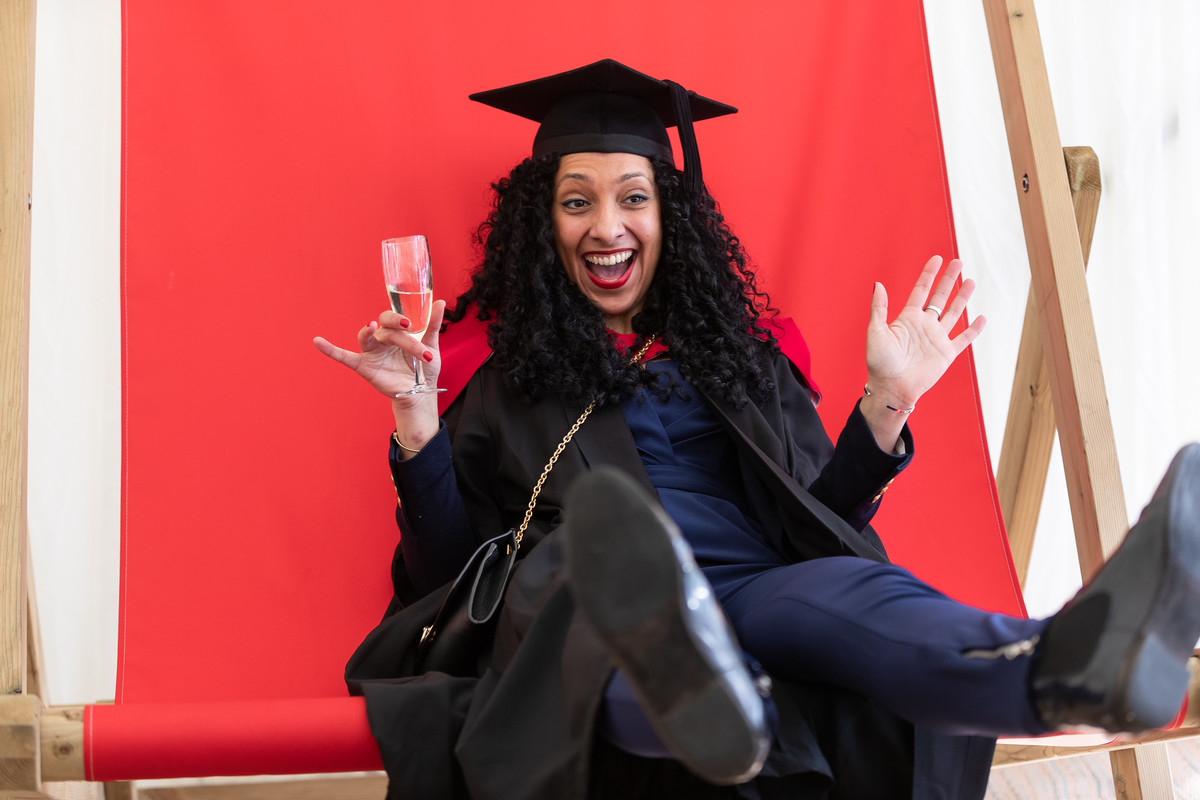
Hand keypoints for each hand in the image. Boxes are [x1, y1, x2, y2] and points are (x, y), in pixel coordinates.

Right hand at [313, 299, 446, 401]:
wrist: (421, 393)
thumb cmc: (424, 368)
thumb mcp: (432, 345)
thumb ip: (433, 324)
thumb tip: (440, 302)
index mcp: (398, 332)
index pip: (396, 319)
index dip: (401, 319)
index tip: (411, 324)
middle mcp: (383, 338)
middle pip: (386, 328)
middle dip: (399, 333)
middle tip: (408, 331)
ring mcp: (372, 352)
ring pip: (368, 337)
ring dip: (370, 332)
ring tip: (372, 326)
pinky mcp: (364, 366)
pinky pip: (344, 356)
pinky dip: (330, 350)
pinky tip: (317, 341)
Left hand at [864, 255, 985, 410]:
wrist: (892, 387)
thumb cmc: (880, 362)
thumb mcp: (876, 331)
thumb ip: (879, 308)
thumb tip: (878, 284)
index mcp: (908, 318)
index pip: (921, 290)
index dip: (929, 274)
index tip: (936, 259)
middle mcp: (924, 325)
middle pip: (940, 297)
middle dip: (948, 280)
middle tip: (958, 262)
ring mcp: (937, 339)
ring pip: (953, 313)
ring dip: (962, 298)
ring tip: (970, 281)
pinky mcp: (946, 354)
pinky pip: (963, 339)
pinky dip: (973, 330)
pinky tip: (981, 318)